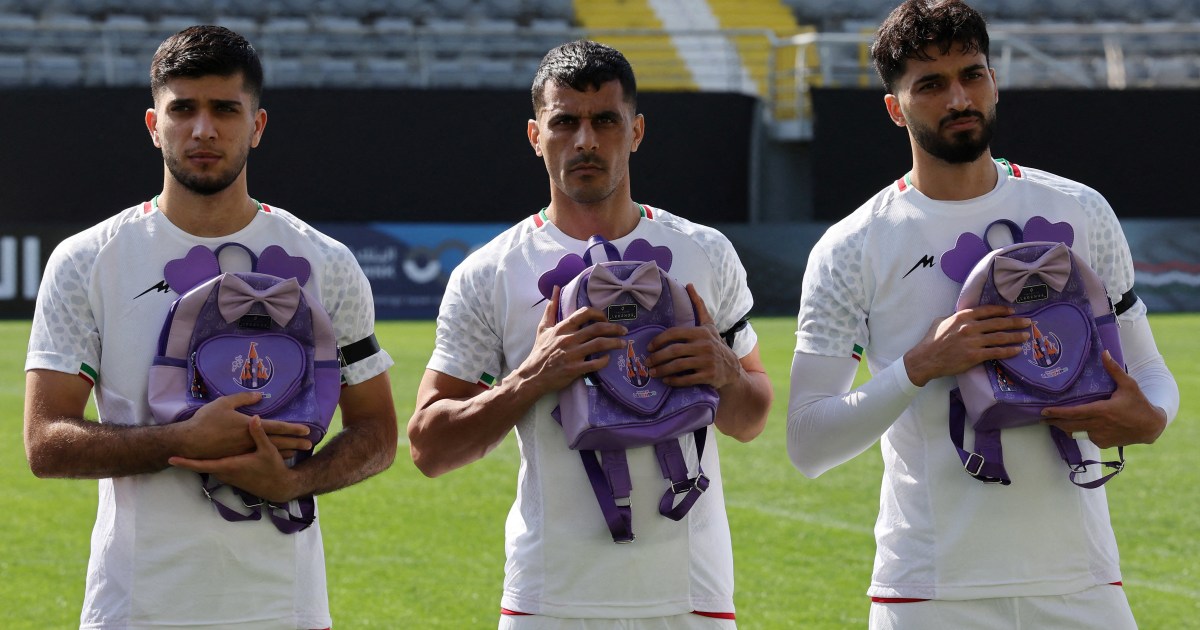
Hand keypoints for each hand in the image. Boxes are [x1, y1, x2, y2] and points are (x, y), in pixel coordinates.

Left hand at [169, 416, 297, 502]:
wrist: (278, 487)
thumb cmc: (272, 469)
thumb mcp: (267, 450)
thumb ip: (259, 434)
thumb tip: (254, 417)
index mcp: (229, 466)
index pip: (202, 465)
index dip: (186, 462)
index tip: (171, 459)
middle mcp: (224, 473)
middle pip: (201, 465)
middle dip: (189, 458)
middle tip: (175, 450)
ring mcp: (227, 476)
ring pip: (208, 466)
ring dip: (199, 460)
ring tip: (187, 450)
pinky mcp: (231, 477)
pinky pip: (215, 468)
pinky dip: (208, 462)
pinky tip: (209, 452)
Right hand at [178, 392, 311, 459]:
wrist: (190, 442)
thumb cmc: (206, 420)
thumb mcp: (224, 403)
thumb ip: (243, 398)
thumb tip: (260, 395)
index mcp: (249, 426)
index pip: (276, 427)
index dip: (292, 428)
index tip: (306, 429)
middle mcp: (250, 440)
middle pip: (278, 441)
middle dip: (295, 442)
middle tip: (310, 443)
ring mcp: (245, 451)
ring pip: (270, 451)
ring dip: (286, 450)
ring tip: (299, 451)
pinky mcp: (238, 457)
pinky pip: (259, 457)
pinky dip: (271, 456)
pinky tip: (279, 457)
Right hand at [512, 286, 628, 394]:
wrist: (532, 376)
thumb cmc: (540, 351)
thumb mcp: (543, 327)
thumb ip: (551, 308)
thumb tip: (556, 289)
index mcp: (562, 328)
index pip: (584, 313)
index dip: (599, 313)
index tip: (605, 318)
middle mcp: (568, 339)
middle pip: (597, 329)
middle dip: (614, 328)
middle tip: (623, 330)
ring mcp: (572, 355)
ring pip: (599, 344)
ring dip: (615, 343)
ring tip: (622, 343)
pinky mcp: (575, 369)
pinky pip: (595, 364)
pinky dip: (605, 360)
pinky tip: (608, 358)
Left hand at [645, 284, 741, 388]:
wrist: (732, 370)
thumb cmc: (716, 345)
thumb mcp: (709, 325)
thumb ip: (699, 306)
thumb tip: (689, 284)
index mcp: (701, 332)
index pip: (674, 333)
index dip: (659, 340)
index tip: (649, 347)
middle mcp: (704, 345)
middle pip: (674, 351)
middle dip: (657, 357)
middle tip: (647, 362)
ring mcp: (707, 361)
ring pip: (678, 366)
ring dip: (662, 370)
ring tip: (652, 373)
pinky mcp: (708, 376)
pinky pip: (687, 379)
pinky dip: (674, 381)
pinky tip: (666, 381)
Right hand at [903, 305, 1030, 386]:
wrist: (925, 359)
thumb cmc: (931, 340)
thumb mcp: (941, 321)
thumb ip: (956, 318)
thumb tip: (966, 317)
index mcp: (963, 317)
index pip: (988, 311)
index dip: (1002, 311)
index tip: (1012, 311)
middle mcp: (970, 327)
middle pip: (998, 323)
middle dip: (1015, 322)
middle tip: (1028, 322)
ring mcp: (974, 342)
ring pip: (1000, 337)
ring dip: (1016, 336)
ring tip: (1025, 336)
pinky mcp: (975, 356)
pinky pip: (996, 352)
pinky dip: (1009, 351)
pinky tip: (1017, 350)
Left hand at [1042, 351, 1167, 447]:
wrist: (1151, 427)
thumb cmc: (1139, 404)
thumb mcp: (1129, 385)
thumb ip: (1114, 370)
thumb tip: (1105, 352)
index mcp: (1103, 411)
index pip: (1074, 413)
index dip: (1057, 413)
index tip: (1044, 411)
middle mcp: (1099, 425)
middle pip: (1069, 426)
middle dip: (1054, 421)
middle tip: (1042, 417)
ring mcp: (1101, 436)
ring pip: (1076, 433)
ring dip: (1065, 428)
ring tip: (1054, 421)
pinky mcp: (1104, 444)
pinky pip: (1086, 437)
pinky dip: (1080, 432)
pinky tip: (1075, 426)